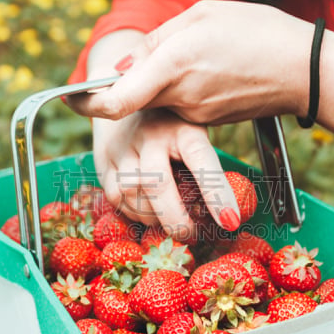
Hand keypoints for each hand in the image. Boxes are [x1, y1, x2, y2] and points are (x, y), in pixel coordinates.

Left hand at [67, 1, 312, 123]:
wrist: (305, 70)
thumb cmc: (257, 32)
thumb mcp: (202, 16)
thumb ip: (156, 41)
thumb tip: (123, 68)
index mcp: (173, 65)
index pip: (114, 99)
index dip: (86, 103)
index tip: (72, 96)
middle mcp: (180, 96)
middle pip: (133, 97)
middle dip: (129, 81)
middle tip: (150, 55)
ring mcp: (195, 114)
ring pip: (158, 99)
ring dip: (161, 81)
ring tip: (199, 54)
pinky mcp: (210, 122)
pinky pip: (181, 106)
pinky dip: (183, 90)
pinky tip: (213, 70)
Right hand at [92, 108, 239, 237]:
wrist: (126, 99)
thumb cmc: (172, 127)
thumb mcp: (194, 135)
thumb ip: (204, 168)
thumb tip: (224, 214)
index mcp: (183, 128)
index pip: (201, 159)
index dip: (216, 193)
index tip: (229, 221)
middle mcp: (150, 134)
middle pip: (157, 182)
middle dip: (175, 218)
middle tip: (190, 234)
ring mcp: (123, 146)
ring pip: (132, 191)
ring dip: (152, 217)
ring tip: (168, 221)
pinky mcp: (103, 159)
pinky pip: (115, 196)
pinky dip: (133, 212)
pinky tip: (147, 214)